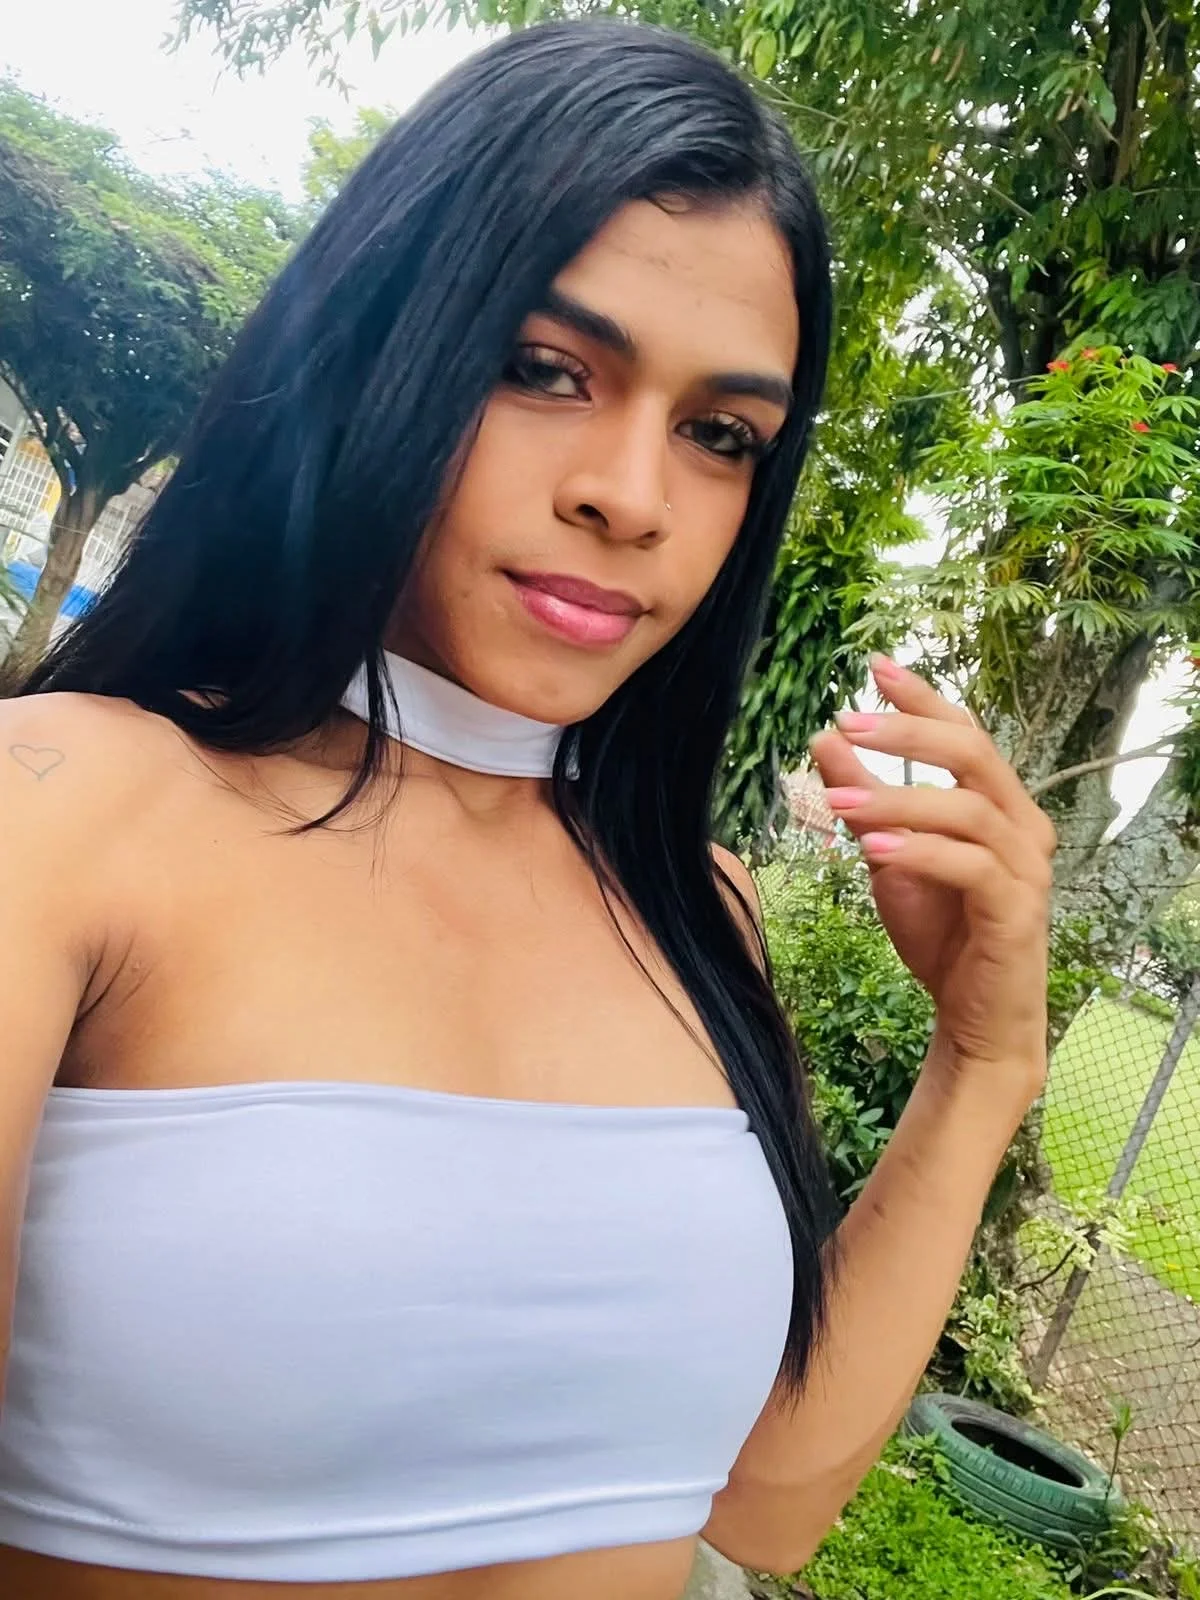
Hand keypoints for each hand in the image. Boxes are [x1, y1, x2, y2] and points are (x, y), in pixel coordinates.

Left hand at [809, 657, 1054, 1093]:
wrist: (976, 1017)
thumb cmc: (940, 931)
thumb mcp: (887, 856)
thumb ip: (864, 799)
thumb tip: (824, 738)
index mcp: (997, 804)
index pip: (965, 731)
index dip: (923, 696)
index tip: (875, 664)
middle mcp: (1022, 826)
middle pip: (974, 753)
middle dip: (910, 731)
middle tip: (850, 720)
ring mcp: (1026, 869)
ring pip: (969, 809)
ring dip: (900, 797)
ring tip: (839, 796)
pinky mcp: (1017, 912)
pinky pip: (972, 868)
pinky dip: (921, 851)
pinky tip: (874, 845)